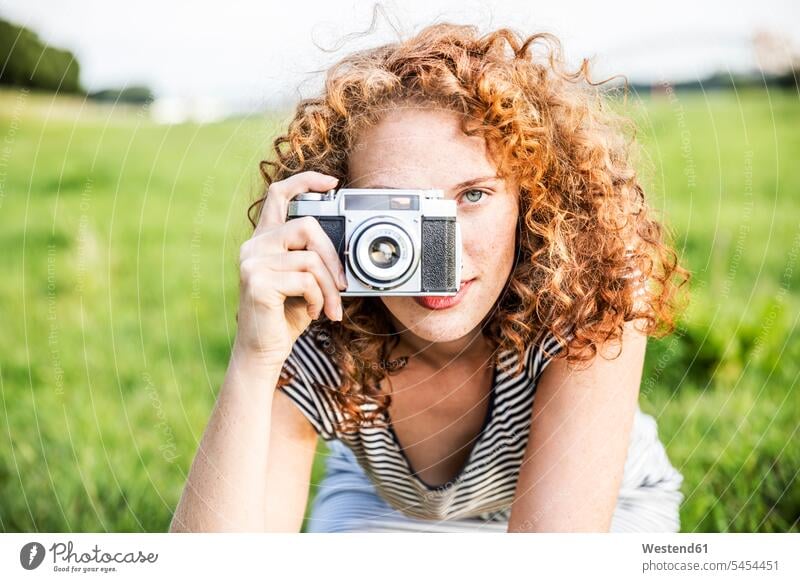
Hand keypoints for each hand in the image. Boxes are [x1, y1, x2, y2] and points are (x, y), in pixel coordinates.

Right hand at [234, 171, 346, 366]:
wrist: (263, 352)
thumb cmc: (285, 316)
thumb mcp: (303, 281)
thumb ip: (312, 258)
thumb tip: (344, 250)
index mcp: (264, 240)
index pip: (278, 194)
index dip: (305, 181)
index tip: (331, 183)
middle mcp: (253, 246)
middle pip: (306, 226)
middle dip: (332, 257)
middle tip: (343, 285)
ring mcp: (252, 263)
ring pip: (310, 259)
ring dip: (328, 288)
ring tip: (329, 307)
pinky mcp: (257, 282)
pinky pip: (305, 280)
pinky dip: (318, 298)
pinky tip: (313, 312)